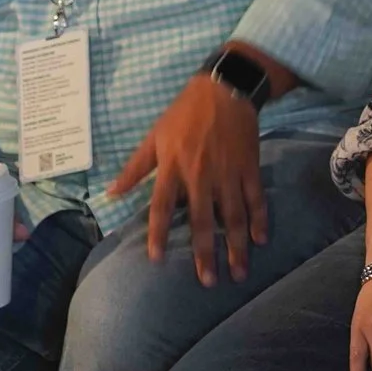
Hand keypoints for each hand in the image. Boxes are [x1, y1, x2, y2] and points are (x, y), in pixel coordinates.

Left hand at [107, 74, 268, 284]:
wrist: (223, 88)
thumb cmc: (184, 113)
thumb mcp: (154, 136)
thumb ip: (135, 168)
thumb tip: (111, 193)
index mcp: (173, 167)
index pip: (162, 207)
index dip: (158, 233)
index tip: (156, 259)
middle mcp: (199, 174)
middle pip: (201, 221)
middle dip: (204, 253)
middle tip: (208, 281)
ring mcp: (227, 172)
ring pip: (232, 216)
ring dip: (236, 246)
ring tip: (238, 272)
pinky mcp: (249, 166)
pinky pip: (255, 198)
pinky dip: (259, 220)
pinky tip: (260, 241)